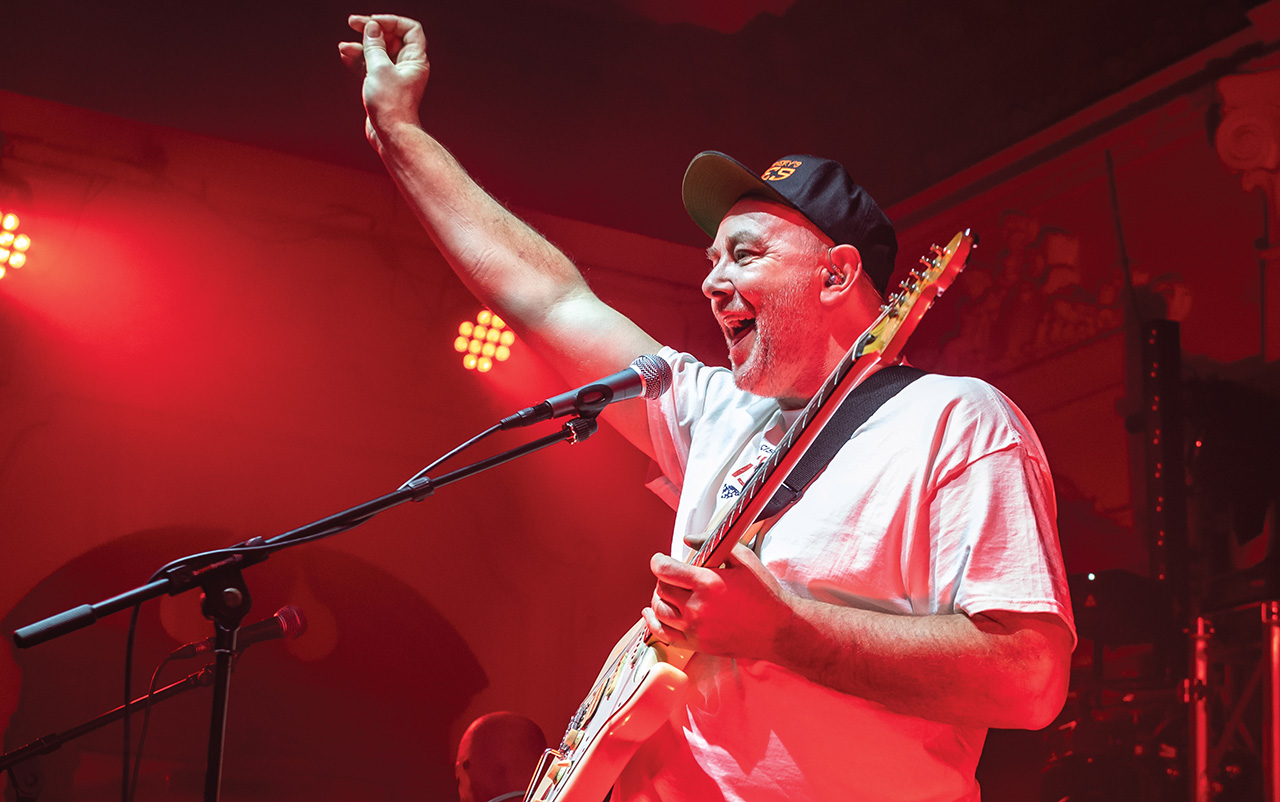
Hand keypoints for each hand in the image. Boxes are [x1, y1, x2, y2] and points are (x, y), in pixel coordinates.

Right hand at [338, 14, 430, 152]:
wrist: (390, 134)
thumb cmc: (391, 105)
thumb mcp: (379, 68)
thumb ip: (374, 45)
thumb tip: (371, 27)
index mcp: (415, 59)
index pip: (409, 29)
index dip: (391, 21)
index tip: (372, 21)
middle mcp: (407, 66)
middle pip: (391, 38)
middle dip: (371, 30)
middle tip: (353, 23)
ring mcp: (395, 76)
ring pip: (378, 52)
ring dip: (361, 46)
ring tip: (344, 47)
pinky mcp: (383, 86)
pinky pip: (371, 66)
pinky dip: (359, 60)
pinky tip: (345, 55)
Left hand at [642, 543, 795, 660]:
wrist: (778, 630)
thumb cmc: (764, 595)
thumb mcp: (744, 559)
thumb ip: (713, 544)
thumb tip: (688, 540)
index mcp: (708, 583)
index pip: (665, 570)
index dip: (658, 561)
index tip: (660, 559)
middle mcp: (698, 607)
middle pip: (661, 589)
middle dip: (663, 578)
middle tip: (672, 575)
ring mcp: (696, 629)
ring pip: (659, 611)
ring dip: (658, 598)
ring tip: (667, 592)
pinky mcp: (697, 645)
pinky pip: (664, 634)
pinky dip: (654, 623)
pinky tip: (653, 614)